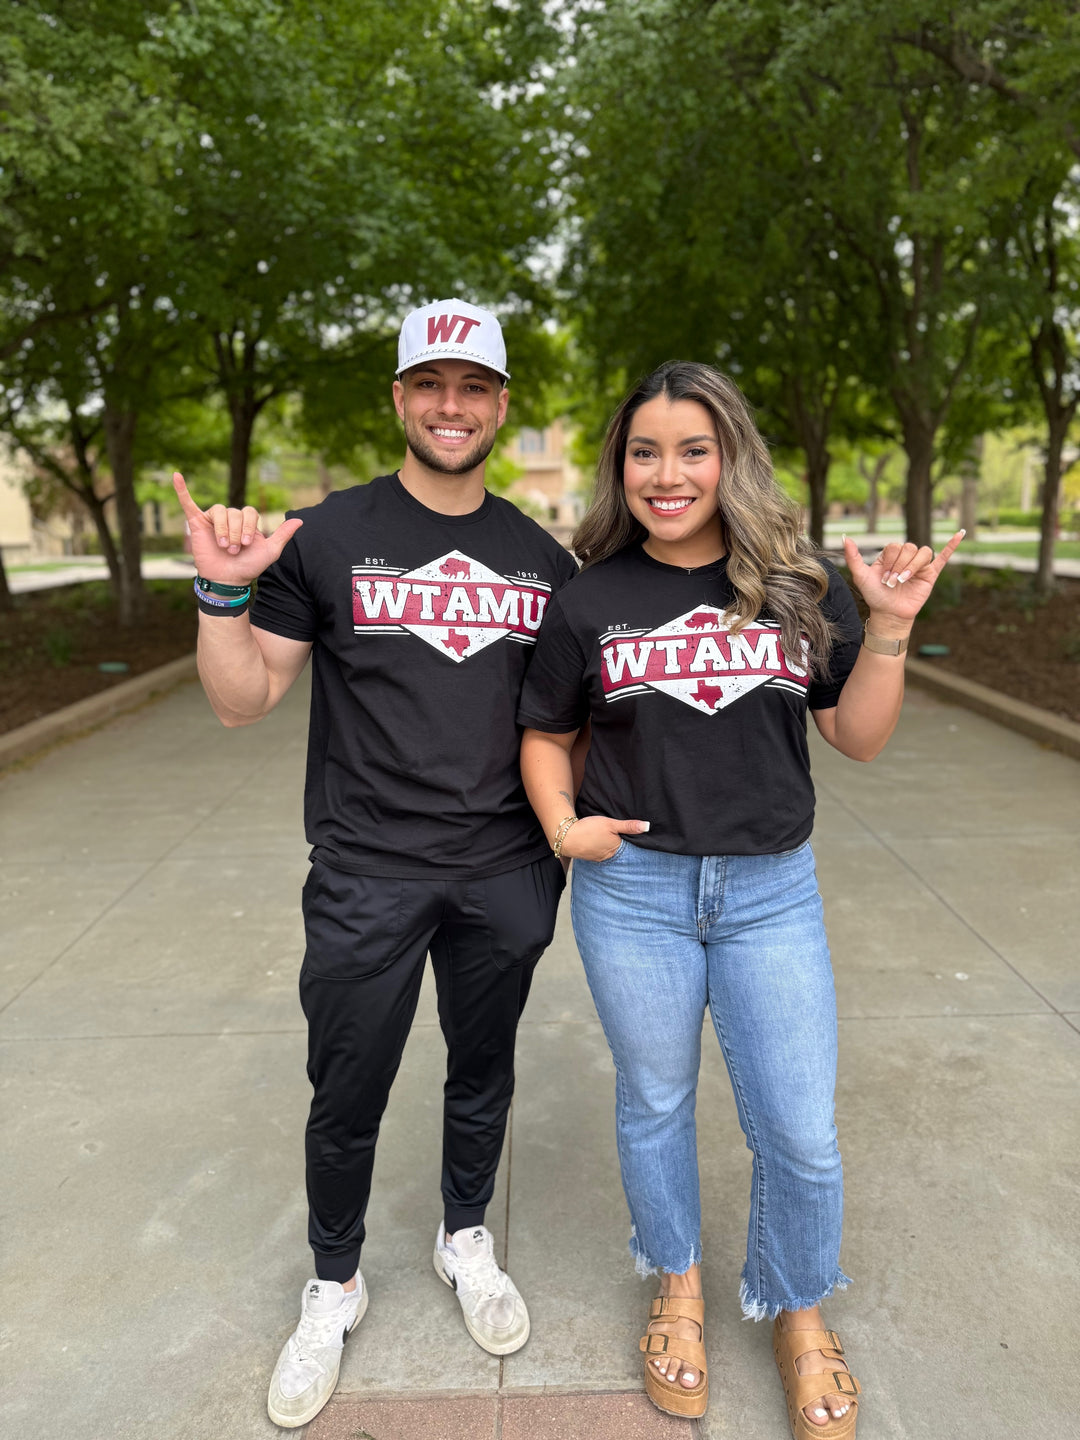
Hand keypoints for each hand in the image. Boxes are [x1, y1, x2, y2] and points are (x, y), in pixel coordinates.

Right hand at [172, 471, 302, 584]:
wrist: (228, 580)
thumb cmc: (249, 566)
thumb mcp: (270, 551)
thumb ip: (283, 534)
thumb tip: (300, 520)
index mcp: (246, 520)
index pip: (249, 512)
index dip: (249, 527)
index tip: (247, 545)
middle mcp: (230, 517)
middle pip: (234, 512)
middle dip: (235, 533)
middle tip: (234, 550)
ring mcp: (213, 519)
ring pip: (219, 511)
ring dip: (223, 530)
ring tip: (223, 546)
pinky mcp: (197, 523)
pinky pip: (188, 503)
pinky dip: (182, 489)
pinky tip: (176, 476)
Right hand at [560, 814, 649, 861]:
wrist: (566, 837)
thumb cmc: (589, 829)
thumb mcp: (611, 823)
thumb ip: (628, 826)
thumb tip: (647, 826)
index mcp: (617, 848)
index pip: (628, 842)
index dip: (627, 836)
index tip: (626, 831)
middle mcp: (609, 856)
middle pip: (618, 847)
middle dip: (618, 841)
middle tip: (612, 831)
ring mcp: (599, 857)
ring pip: (608, 850)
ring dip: (607, 844)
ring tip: (603, 836)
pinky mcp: (590, 856)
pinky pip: (598, 852)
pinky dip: (598, 846)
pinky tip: (595, 840)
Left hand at [842, 530, 964, 631]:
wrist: (889, 614)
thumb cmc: (875, 595)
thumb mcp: (861, 575)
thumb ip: (853, 557)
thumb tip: (845, 537)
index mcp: (891, 554)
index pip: (895, 546)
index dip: (890, 561)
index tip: (884, 578)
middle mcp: (906, 557)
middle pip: (909, 548)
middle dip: (899, 566)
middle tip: (892, 583)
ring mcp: (920, 565)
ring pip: (923, 552)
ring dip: (912, 567)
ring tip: (903, 581)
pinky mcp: (931, 574)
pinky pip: (944, 557)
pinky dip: (952, 545)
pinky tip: (960, 534)